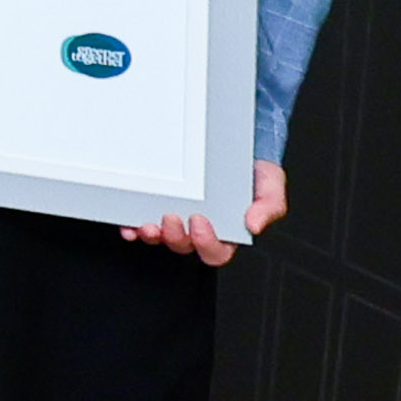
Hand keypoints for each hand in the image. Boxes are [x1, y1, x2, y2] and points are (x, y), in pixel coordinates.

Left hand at [128, 153, 278, 265]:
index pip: (215, 252)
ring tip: (148, 224)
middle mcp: (200, 230)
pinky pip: (143, 224)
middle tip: (171, 218)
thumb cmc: (254, 173)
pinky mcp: (159, 207)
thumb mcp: (270, 188)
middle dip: (175, 237)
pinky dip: (133, 227)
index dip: (206, 243)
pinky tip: (130, 223)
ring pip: (162, 239)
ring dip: (152, 236)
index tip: (200, 221)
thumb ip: (268, 208)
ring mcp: (178, 220)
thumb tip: (254, 225)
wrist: (237, 148)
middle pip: (184, 246)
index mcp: (227, 232)